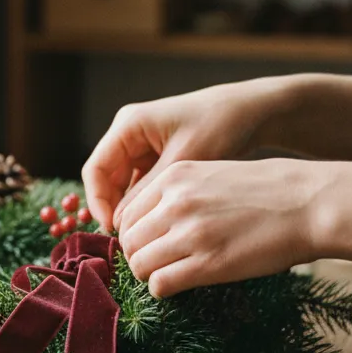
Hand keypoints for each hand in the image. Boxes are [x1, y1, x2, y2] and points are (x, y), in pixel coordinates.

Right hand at [82, 75, 351, 230]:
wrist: (256, 111)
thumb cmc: (221, 127)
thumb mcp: (184, 161)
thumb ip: (148, 191)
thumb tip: (119, 224)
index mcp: (129, 126)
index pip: (95, 169)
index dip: (98, 202)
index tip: (112, 230)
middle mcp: (130, 133)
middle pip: (105, 178)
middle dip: (112, 209)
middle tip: (126, 241)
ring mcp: (143, 144)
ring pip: (121, 184)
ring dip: (128, 209)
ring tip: (142, 236)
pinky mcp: (158, 155)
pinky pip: (140, 184)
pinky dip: (145, 203)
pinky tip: (158, 224)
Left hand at [116, 158, 318, 296]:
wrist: (309, 203)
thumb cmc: (265, 191)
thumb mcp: (211, 175)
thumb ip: (176, 194)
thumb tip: (149, 223)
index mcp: (174, 177)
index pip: (126, 213)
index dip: (133, 234)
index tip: (146, 244)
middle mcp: (175, 202)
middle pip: (128, 240)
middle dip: (137, 255)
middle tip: (155, 263)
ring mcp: (191, 233)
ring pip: (138, 263)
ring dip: (148, 274)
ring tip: (167, 274)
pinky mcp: (209, 263)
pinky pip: (160, 283)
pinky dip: (162, 289)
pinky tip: (178, 285)